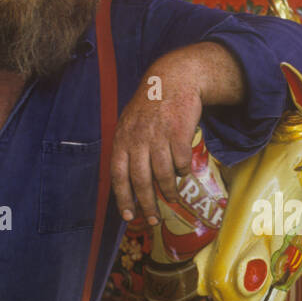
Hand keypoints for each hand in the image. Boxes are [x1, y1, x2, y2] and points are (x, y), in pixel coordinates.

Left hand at [110, 66, 202, 225]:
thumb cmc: (149, 108)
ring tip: (172, 198)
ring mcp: (159, 136)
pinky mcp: (179, 132)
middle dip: (148, 204)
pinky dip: (183, 171)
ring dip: (169, 191)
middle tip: (154, 219)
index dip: (123, 198)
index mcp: (122, 139)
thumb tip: (127, 184)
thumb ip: (127, 151)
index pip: (118, 175)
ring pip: (164, 174)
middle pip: (142, 180)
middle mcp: (138, 139)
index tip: (129, 216)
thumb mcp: (129, 125)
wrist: (171, 80)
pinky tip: (183, 173)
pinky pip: (181, 162)